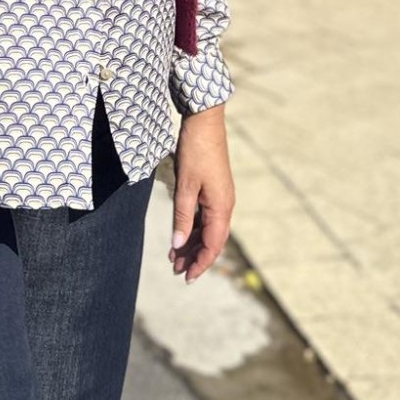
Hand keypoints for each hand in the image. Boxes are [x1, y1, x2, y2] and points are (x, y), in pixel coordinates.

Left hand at [170, 105, 234, 283]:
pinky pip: (205, 217)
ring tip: (174, 257)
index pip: (212, 245)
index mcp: (221, 207)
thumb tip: (178, 245)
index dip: (200, 264)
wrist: (204, 122)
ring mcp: (220, 198)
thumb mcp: (185, 186)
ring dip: (192, 244)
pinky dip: (193, 228)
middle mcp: (224, 206)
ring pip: (208, 230)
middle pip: (212, 241)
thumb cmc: (195, 151)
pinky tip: (181, 235)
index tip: (186, 278)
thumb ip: (182, 217)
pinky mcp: (214, 190)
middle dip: (195, 258)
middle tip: (175, 271)